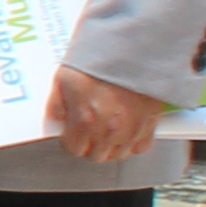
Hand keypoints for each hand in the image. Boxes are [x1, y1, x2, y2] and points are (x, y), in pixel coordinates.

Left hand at [45, 64, 165, 165]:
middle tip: (89, 132)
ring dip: (111, 146)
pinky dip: (133, 142)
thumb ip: (56, 104)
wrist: (132, 51)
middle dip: (90, 145)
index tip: (73, 133)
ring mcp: (131, 129)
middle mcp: (108, 130)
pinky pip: (141, 147)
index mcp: (84, 120)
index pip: (74, 149)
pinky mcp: (150, 124)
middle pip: (96, 155)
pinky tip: (126, 131)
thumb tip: (55, 121)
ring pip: (118, 154)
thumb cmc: (98, 62)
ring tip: (107, 131)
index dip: (71, 141)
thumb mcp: (64, 78)